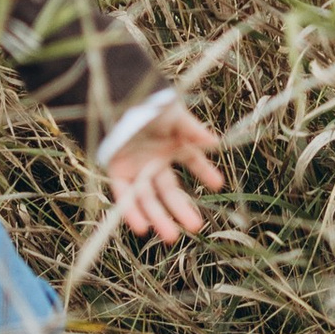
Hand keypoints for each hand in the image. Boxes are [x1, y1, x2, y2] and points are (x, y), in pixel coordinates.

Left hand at [104, 101, 223, 240]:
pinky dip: (131, 212)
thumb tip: (216, 143)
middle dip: (181, 209)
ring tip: (171, 237)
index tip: (218, 184)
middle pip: (169, 190)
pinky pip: (124, 196)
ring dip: (158, 218)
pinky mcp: (117, 170)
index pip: (192, 161)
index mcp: (171, 144)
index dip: (205, 172)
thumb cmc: (146, 102)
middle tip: (195, 228)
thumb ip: (193, 131)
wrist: (116, 97)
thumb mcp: (174, 114)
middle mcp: (155, 159)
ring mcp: (136, 167)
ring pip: (148, 199)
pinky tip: (142, 228)